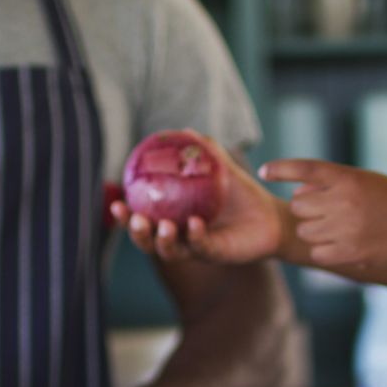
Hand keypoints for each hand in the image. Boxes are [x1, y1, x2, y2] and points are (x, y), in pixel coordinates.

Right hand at [111, 135, 284, 263]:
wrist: (271, 217)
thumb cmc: (243, 196)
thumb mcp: (222, 171)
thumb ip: (205, 153)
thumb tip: (185, 131)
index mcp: (173, 220)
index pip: (142, 221)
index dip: (125, 217)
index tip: (116, 204)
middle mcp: (180, 238)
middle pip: (148, 242)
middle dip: (137, 233)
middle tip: (134, 218)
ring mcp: (196, 249)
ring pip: (170, 251)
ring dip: (162, 239)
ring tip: (164, 225)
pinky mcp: (216, 255)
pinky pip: (201, 247)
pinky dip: (196, 236)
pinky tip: (195, 223)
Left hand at [262, 159, 386, 268]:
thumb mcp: (365, 181)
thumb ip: (332, 183)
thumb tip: (297, 192)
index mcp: (349, 178)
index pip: (306, 168)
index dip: (282, 168)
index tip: (265, 171)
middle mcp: (345, 201)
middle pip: (298, 205)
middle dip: (306, 209)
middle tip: (324, 212)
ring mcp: (346, 228)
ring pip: (305, 231)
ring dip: (314, 231)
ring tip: (336, 229)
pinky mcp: (350, 253)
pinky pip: (317, 253)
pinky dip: (324, 251)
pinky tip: (341, 245)